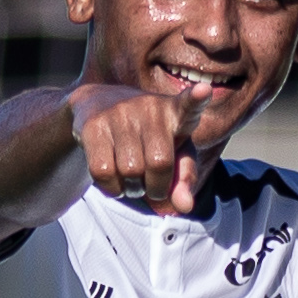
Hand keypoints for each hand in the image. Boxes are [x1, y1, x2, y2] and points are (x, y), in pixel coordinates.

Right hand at [65, 80, 203, 215]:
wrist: (97, 105)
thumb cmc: (148, 137)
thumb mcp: (173, 154)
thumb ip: (184, 180)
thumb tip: (184, 207)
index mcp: (175, 112)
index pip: (188, 105)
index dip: (197, 99)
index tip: (204, 90)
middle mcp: (148, 107)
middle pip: (159, 163)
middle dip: (156, 187)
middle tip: (151, 185)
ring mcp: (119, 113)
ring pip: (130, 172)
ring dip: (132, 189)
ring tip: (132, 179)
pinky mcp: (93, 125)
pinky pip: (103, 172)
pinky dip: (111, 188)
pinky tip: (114, 179)